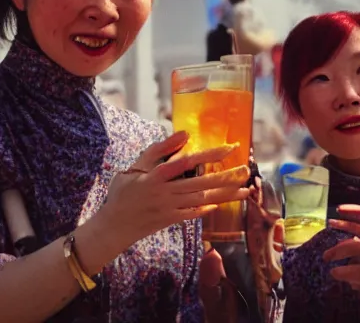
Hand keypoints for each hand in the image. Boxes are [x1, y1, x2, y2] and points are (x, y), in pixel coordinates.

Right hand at [100, 131, 250, 246]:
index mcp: (156, 176)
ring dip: (225, 195)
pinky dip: (207, 209)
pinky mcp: (171, 220)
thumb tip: (185, 134)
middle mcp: (165, 192)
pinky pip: (193, 214)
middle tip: (246, 170)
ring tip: (245, 189)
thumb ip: (160, 150)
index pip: (187, 162)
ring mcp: (169, 208)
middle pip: (200, 184)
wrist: (113, 225)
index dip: (209, 155)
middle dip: (226, 177)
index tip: (229, 148)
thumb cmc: (124, 191)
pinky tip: (221, 204)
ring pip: (201, 200)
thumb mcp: (136, 165)